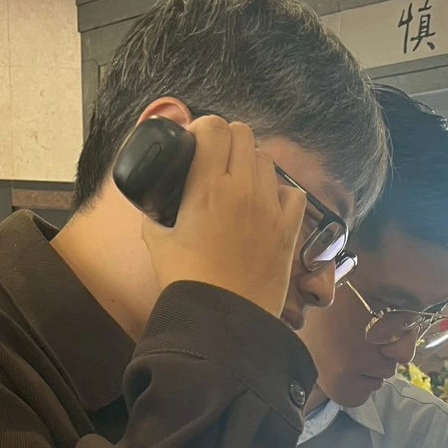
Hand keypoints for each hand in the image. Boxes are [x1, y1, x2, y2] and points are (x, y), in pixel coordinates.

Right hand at [140, 116, 305, 317]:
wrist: (223, 320)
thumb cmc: (188, 283)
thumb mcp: (157, 241)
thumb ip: (155, 213)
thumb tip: (153, 203)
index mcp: (207, 187)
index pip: (213, 127)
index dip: (204, 129)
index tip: (197, 143)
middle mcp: (242, 190)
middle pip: (243, 134)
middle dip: (228, 140)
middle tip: (218, 160)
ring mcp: (270, 209)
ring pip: (267, 160)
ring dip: (253, 164)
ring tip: (241, 184)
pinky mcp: (288, 230)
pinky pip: (294, 194)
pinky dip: (281, 193)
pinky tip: (267, 206)